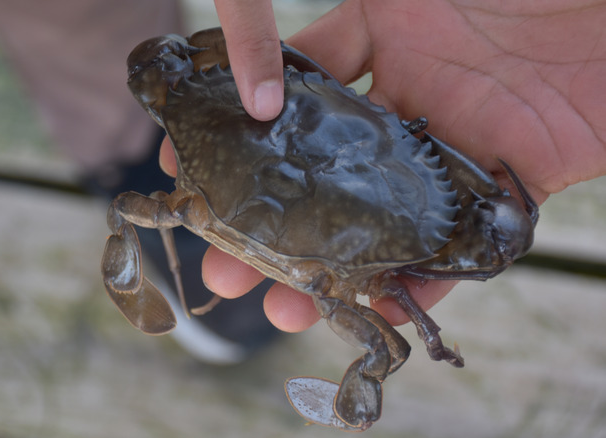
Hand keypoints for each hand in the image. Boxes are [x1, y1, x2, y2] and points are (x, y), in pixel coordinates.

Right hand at [161, 0, 605, 331]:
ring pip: (373, 226)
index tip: (191, 170)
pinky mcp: (497, 198)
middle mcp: (403, 112)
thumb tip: (261, 56)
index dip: (240, 138)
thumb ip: (344, 25)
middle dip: (270, 224)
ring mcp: (445, 161)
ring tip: (281, 309)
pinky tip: (370, 311)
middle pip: (322, 178)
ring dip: (327, 271)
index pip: (294, 103)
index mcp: (380, 52)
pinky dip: (414, 285)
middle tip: (223, 263)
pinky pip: (449, 253)